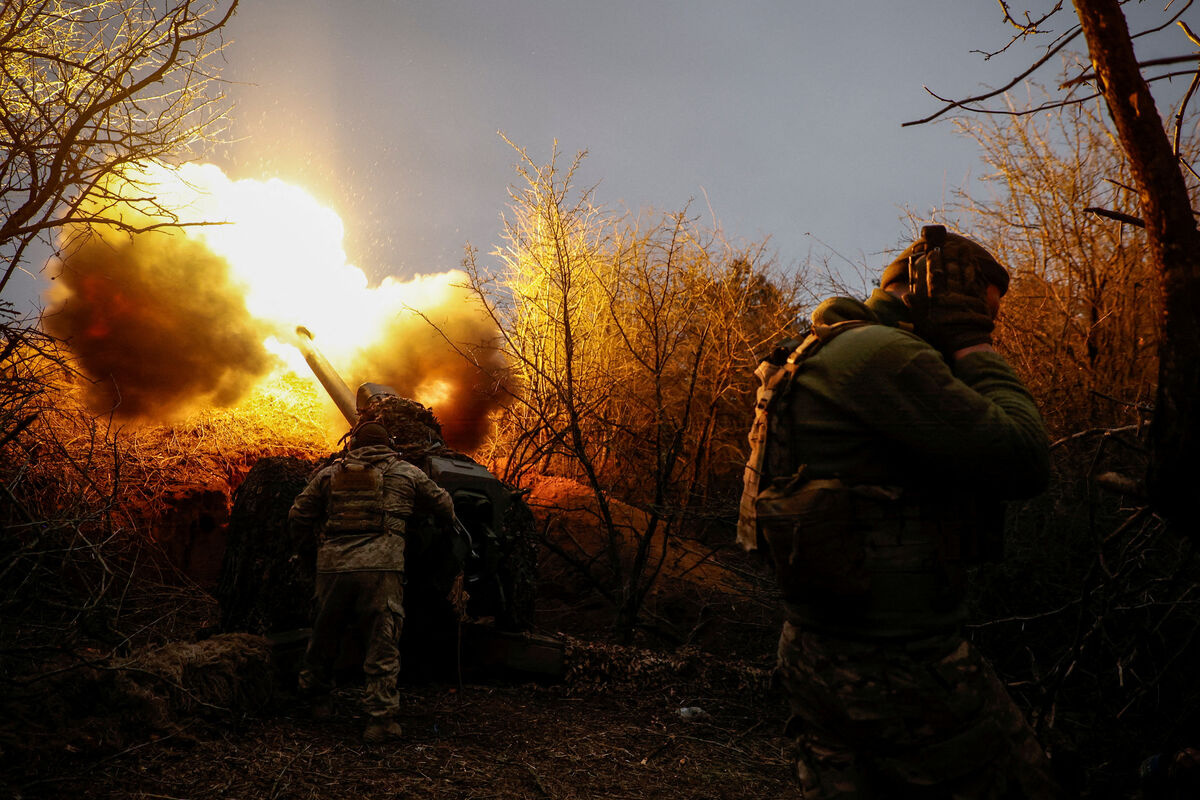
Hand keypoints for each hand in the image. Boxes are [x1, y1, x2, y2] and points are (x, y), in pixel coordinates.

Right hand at [906, 238, 993, 353]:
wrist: (964, 344)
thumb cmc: (940, 336)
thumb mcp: (922, 324)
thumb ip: (914, 309)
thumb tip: (905, 296)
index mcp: (936, 299)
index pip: (933, 276)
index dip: (933, 263)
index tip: (933, 251)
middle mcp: (950, 294)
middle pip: (950, 271)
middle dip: (950, 256)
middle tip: (950, 244)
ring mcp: (965, 295)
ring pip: (963, 273)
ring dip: (964, 260)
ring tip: (963, 248)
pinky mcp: (977, 299)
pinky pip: (975, 281)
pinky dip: (975, 271)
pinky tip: (974, 263)